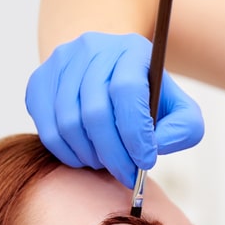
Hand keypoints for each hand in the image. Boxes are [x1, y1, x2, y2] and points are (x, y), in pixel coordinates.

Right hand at [25, 32, 203, 187]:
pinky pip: (46, 128)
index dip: (135, 133)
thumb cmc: (146, 97)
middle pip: (95, 112)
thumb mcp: (178, 108)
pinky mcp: (40, 81)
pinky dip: (67, 153)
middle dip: (113, 154)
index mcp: (132, 49)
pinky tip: (86, 157)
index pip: (127, 91)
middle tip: (126, 175)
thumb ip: (184, 128)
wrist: (108, 71)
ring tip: (107, 163)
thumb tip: (157, 146)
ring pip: (67, 123)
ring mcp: (61, 62)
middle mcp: (93, 48)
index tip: (145, 162)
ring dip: (90, 156)